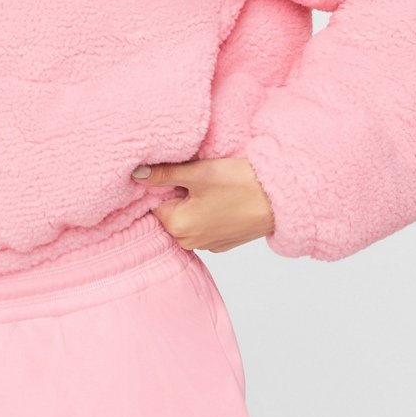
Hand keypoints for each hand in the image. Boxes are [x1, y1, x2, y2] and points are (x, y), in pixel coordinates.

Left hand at [130, 156, 275, 252]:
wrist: (280, 200)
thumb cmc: (241, 185)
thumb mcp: (198, 173)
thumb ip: (163, 174)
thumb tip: (135, 174)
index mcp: (177, 226)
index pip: (153, 202)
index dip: (162, 184)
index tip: (176, 172)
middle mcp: (189, 241)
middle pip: (170, 212)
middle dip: (177, 194)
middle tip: (196, 176)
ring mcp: (207, 245)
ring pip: (188, 218)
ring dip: (193, 203)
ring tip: (212, 187)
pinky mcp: (222, 243)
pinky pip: (204, 225)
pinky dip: (208, 213)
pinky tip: (222, 199)